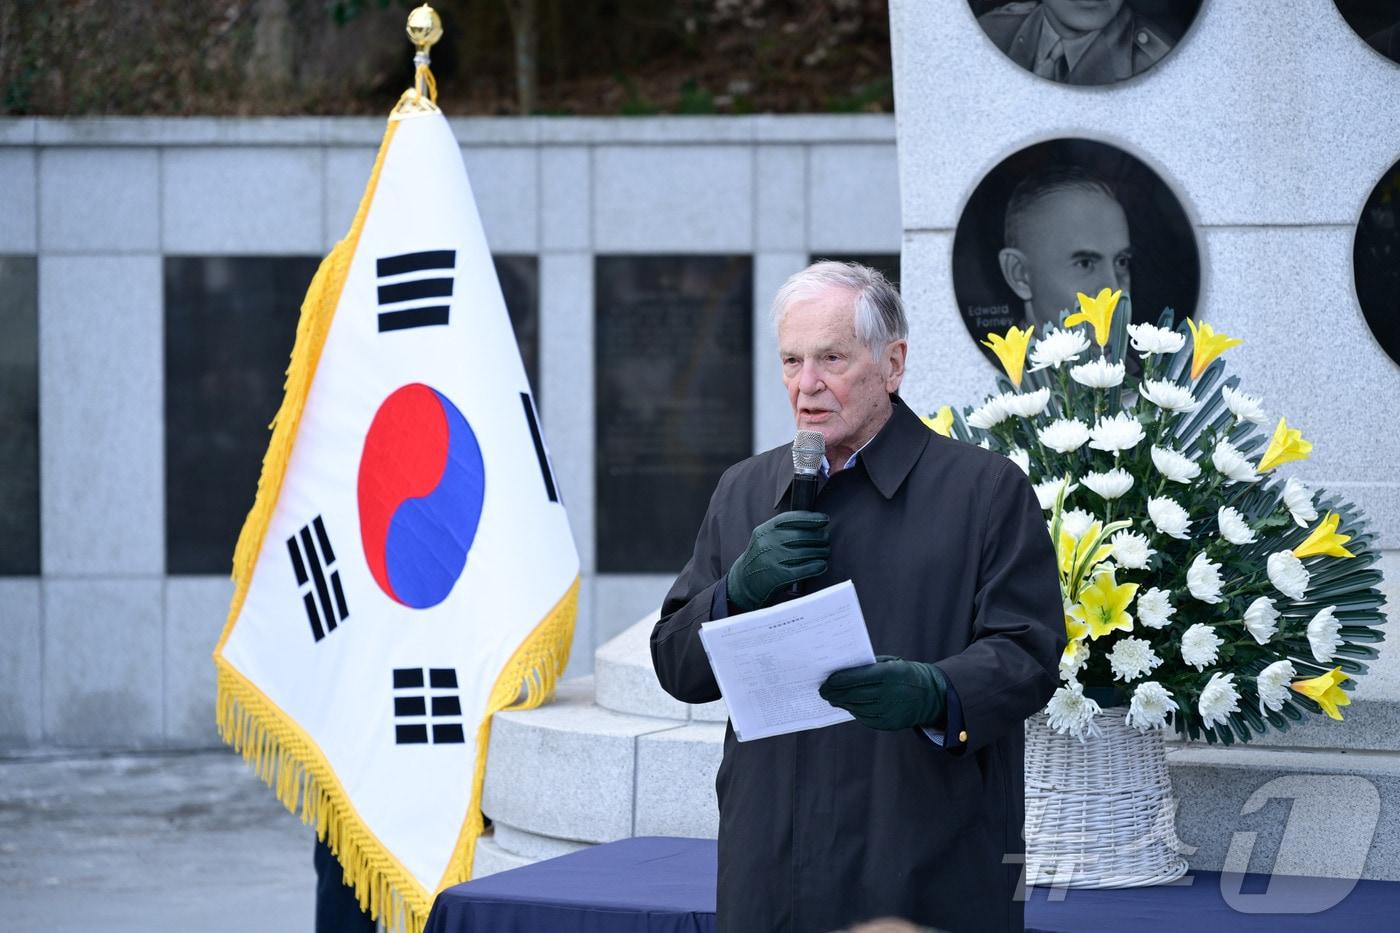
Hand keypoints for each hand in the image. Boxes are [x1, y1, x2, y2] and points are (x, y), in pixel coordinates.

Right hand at [725, 510, 829, 611]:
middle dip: (819, 536)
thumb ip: (783, 529)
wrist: (745, 581)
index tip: (824, 519)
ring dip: (821, 552)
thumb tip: (814, 521)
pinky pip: (804, 570)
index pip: (792, 518)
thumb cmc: (762, 557)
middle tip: (826, 538)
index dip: (811, 518)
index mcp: (765, 530)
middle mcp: (767, 542)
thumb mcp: (765, 538)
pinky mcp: (778, 576)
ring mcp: (772, 559)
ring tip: (825, 552)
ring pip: (805, 552)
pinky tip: (822, 565)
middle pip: (802, 535)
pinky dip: (816, 567)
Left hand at [819, 656, 946, 730]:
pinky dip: (854, 711)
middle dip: (836, 693)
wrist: (930, 696)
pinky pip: (865, 718)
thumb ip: (869, 666)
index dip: (840, 680)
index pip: (859, 677)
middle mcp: (890, 694)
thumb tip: (842, 671)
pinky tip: (848, 705)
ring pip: (857, 707)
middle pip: (854, 695)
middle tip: (823, 691)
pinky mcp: (889, 724)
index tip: (827, 680)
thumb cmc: (904, 674)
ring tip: (832, 698)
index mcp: (890, 674)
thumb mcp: (891, 663)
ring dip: (842, 703)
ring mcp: (889, 711)